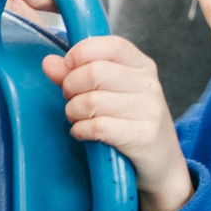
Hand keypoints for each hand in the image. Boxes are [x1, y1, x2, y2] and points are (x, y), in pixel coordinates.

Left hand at [40, 36, 191, 210]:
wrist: (162, 165)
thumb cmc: (130, 123)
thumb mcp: (108, 93)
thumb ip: (75, 75)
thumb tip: (48, 62)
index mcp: (141, 65)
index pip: (107, 45)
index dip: (79, 54)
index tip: (68, 69)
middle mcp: (149, 84)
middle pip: (93, 73)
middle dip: (70, 88)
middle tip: (72, 101)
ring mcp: (149, 110)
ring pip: (91, 102)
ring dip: (73, 113)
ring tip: (79, 119)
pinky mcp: (144, 136)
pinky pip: (97, 127)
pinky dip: (81, 131)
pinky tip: (84, 133)